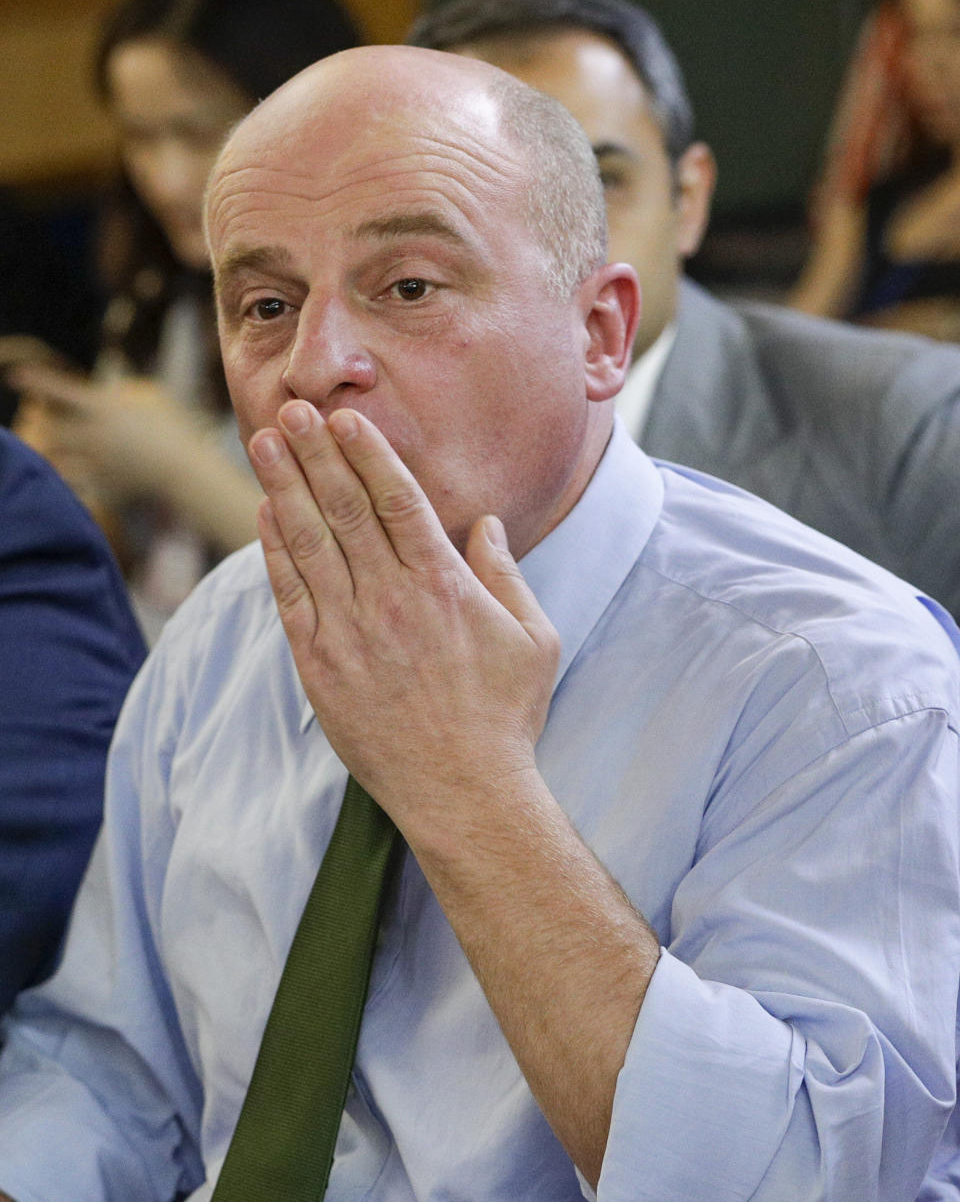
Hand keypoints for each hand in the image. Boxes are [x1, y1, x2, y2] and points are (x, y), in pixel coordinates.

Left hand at [8, 365, 203, 505]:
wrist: (186, 471)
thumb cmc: (174, 427)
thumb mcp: (152, 395)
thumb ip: (125, 390)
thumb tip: (109, 391)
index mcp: (103, 407)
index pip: (58, 390)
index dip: (34, 381)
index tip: (13, 377)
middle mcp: (92, 434)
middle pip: (50, 427)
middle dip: (44, 424)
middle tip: (43, 420)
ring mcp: (95, 462)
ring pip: (56, 457)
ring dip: (52, 452)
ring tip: (54, 449)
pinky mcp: (102, 486)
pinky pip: (74, 483)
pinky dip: (68, 480)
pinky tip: (69, 478)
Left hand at [247, 401, 559, 834]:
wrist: (463, 791)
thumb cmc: (505, 717)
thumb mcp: (533, 639)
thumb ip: (505, 576)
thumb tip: (484, 525)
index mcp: (444, 587)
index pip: (398, 502)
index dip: (368, 454)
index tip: (346, 418)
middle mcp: (391, 600)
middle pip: (344, 509)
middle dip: (316, 454)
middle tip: (293, 410)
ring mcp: (351, 633)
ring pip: (310, 544)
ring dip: (284, 487)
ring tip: (264, 442)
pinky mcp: (321, 667)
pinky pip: (291, 596)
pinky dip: (276, 552)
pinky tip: (266, 515)